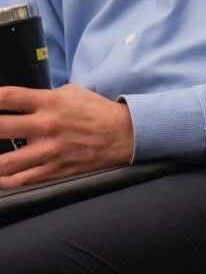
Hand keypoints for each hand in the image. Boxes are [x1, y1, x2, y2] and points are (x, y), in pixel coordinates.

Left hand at [0, 85, 135, 187]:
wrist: (125, 135)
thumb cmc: (97, 112)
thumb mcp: (71, 93)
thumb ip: (42, 96)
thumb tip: (19, 102)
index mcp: (49, 102)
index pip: (7, 97)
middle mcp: (46, 125)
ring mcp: (49, 151)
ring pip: (4, 162)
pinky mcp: (55, 170)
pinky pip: (20, 181)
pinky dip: (2, 181)